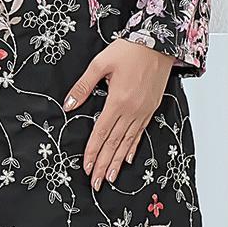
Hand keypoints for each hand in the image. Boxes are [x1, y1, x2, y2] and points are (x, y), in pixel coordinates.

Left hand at [62, 39, 172, 188]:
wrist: (159, 43)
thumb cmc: (129, 50)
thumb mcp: (100, 64)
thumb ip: (83, 86)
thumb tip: (69, 105)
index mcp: (117, 101)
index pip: (101, 133)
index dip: (93, 152)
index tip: (87, 168)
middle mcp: (131, 111)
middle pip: (114, 143)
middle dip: (104, 165)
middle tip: (96, 183)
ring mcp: (142, 112)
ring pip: (127, 142)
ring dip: (117, 162)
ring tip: (110, 178)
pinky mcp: (150, 109)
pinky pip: (139, 133)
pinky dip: (132, 147)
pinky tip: (127, 158)